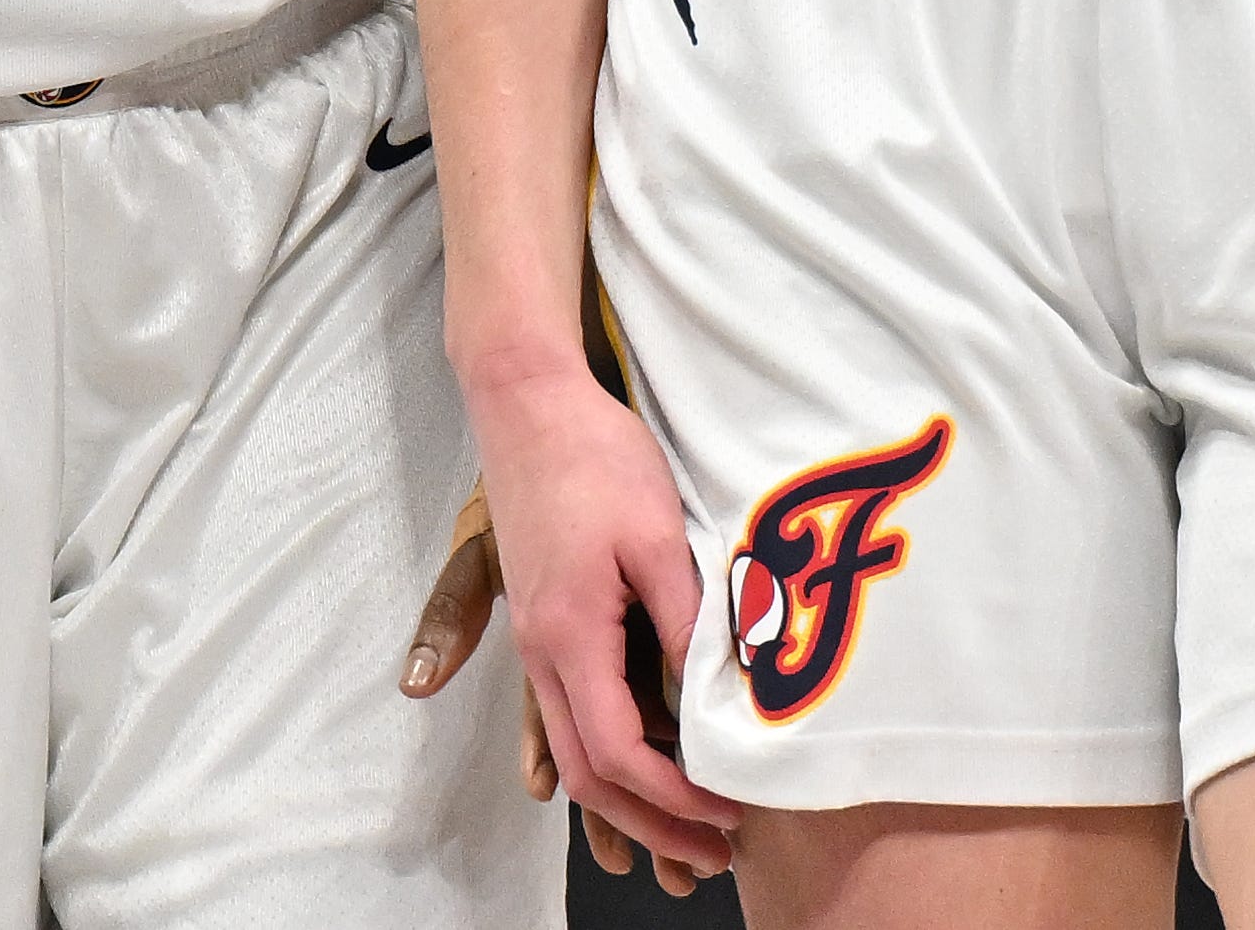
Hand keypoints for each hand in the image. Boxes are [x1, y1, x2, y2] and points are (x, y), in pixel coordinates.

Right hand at [405, 477, 712, 894]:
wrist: (527, 402)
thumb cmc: (595, 458)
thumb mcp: (655, 536)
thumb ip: (683, 620)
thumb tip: (717, 697)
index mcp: (569, 637)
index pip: (616, 752)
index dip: (671, 797)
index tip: (726, 813)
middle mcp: (543, 653)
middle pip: (587, 773)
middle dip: (649, 824)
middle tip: (712, 852)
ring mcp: (538, 641)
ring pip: (575, 750)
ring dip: (629, 799)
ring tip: (688, 827)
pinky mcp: (546, 622)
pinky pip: (572, 712)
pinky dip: (611, 754)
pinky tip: (651, 761)